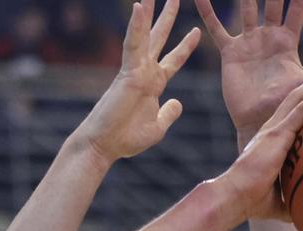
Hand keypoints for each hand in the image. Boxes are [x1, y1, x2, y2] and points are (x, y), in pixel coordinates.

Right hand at [72, 0, 201, 163]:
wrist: (105, 145)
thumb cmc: (125, 139)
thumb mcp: (157, 127)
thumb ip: (168, 113)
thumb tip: (178, 103)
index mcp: (153, 85)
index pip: (173, 60)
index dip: (185, 46)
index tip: (197, 31)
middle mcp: (145, 73)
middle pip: (158, 39)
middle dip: (167, 18)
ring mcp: (135, 70)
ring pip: (144, 35)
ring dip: (148, 13)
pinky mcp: (127, 72)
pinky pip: (133, 44)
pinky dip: (136, 26)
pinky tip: (139, 7)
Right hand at [197, 0, 302, 138]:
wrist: (258, 121)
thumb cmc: (284, 104)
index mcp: (287, 41)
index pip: (296, 10)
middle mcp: (267, 37)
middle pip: (271, 3)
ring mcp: (248, 42)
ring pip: (245, 9)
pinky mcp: (230, 52)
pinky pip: (217, 28)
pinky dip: (208, 11)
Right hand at [216, 75, 302, 219]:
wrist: (236, 197)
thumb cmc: (252, 202)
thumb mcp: (279, 201)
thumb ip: (293, 202)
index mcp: (271, 141)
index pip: (292, 115)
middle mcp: (272, 129)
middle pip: (297, 98)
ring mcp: (274, 128)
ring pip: (300, 96)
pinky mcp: (277, 132)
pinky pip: (302, 108)